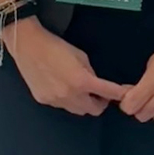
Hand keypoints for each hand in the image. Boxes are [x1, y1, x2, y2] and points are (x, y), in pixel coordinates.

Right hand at [2, 18, 127, 115]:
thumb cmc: (56, 46)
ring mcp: (56, 100)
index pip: (110, 93)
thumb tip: (97, 86)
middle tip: (98, 93)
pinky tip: (59, 86)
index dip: (121, 95)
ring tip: (78, 90)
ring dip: (83, 103)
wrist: (27, 44)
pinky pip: (62, 105)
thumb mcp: (80, 56)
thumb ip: (91, 74)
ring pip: (78, 110)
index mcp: (82, 81)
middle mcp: (70, 95)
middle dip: (99, 102)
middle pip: (94, 110)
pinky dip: (66, 99)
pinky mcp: (43, 100)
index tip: (126, 95)